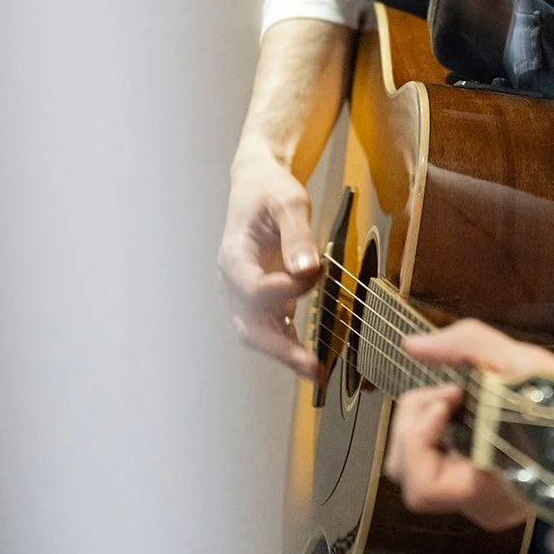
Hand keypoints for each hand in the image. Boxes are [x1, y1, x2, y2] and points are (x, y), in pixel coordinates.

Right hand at [218, 146, 321, 378]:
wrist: (256, 183)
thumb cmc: (270, 189)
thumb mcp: (288, 201)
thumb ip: (298, 235)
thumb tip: (307, 270)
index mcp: (234, 257)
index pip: (256, 289)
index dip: (288, 289)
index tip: (319, 270)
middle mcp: (233, 280)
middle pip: (249, 326)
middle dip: (280, 350)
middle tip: (312, 367)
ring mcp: (244, 292)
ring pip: (257, 333)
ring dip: (285, 353)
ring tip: (315, 370)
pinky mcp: (260, 295)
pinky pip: (270, 326)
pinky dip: (288, 341)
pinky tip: (311, 354)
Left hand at [383, 319, 553, 530]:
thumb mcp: (522, 359)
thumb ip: (464, 344)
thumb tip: (412, 345)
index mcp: (490, 490)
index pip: (422, 487)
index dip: (420, 437)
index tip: (452, 393)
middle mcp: (482, 507)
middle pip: (407, 474)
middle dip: (414, 422)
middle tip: (450, 390)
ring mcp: (483, 502)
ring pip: (418, 469)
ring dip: (424, 424)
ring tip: (458, 396)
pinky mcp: (485, 489)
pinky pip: (440, 463)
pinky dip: (442, 431)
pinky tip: (468, 409)